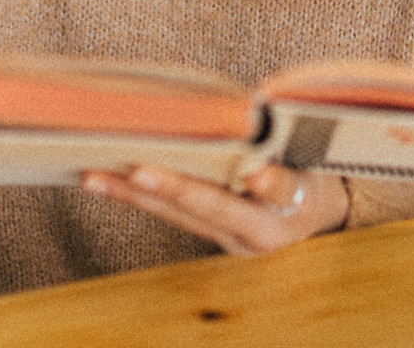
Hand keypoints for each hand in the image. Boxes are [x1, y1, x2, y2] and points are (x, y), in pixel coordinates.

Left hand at [81, 163, 348, 256]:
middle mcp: (233, 239)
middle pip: (179, 212)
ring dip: (128, 194)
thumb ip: (280, 182)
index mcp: (260, 229)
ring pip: (168, 214)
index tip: (144, 173)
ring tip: (91, 175)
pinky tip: (114, 179)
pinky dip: (142, 195)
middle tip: (99, 174)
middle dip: (138, 192)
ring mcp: (218, 236)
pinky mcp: (209, 227)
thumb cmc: (315, 189)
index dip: (179, 189)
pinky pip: (171, 211)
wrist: (322, 218)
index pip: (214, 205)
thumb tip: (253, 174)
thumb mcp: (310, 186)